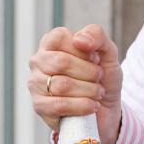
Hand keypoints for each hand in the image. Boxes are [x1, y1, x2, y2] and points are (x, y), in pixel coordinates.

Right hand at [27, 24, 122, 143]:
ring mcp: (35, 85)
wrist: (107, 108)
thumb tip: (79, 39)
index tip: (96, 59)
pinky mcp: (40, 107)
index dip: (84, 50)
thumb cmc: (102, 77)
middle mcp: (38, 62)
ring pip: (61, 85)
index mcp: (51, 43)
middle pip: (61, 62)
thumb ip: (96, 35)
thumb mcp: (107, 52)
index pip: (60, 37)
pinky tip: (93, 105)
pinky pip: (60, 106)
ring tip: (98, 92)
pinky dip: (83, 106)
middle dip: (90, 72)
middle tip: (99, 78)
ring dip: (89, 90)